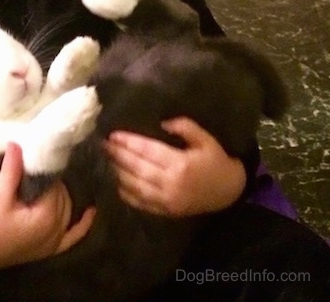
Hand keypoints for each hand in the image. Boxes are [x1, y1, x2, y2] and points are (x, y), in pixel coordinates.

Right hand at [0, 142, 95, 272]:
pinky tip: (91, 211)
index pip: (55, 186)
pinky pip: (73, 236)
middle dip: (54, 183)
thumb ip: (11, 171)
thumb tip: (16, 144)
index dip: (47, 172)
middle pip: (63, 197)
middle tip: (40, 170)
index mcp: (46, 217)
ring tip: (54, 182)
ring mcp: (54, 242)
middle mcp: (55, 230)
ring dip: (64, 197)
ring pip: (68, 211)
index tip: (39, 160)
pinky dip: (83, 224)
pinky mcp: (49, 249)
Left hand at [104, 117, 245, 216]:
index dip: (128, 142)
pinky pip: (139, 202)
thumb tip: (161, 123)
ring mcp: (165, 200)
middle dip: (118, 155)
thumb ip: (185, 127)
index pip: (147, 150)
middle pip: (136, 167)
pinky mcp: (164, 210)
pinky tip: (116, 181)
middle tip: (103, 144)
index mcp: (180, 164)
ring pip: (134, 185)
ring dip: (117, 172)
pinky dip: (125, 192)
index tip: (113, 134)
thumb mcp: (206, 139)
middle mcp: (170, 183)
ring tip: (107, 159)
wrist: (230, 192)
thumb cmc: (216, 162)